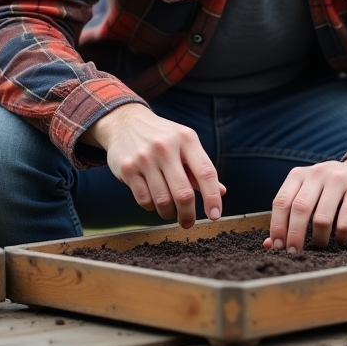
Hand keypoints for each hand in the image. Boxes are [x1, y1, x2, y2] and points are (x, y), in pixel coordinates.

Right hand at [83, 102, 224, 228]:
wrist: (125, 122)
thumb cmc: (163, 138)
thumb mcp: (185, 144)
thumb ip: (200, 168)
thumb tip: (221, 192)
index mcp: (187, 139)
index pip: (206, 173)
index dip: (212, 197)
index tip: (215, 216)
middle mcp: (166, 147)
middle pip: (183, 193)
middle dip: (188, 214)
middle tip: (188, 223)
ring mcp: (145, 158)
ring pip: (162, 200)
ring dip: (168, 213)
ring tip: (170, 212)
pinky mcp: (127, 168)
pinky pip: (144, 200)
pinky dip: (152, 207)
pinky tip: (154, 202)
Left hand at [265, 156, 346, 251]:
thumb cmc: (331, 191)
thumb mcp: (309, 195)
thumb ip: (290, 216)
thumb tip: (269, 245)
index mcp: (299, 174)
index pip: (281, 202)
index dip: (277, 226)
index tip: (278, 247)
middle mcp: (317, 173)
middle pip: (300, 209)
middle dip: (295, 235)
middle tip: (295, 253)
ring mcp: (339, 178)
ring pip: (322, 216)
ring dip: (319, 239)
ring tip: (320, 247)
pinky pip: (346, 218)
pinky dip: (341, 235)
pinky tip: (340, 241)